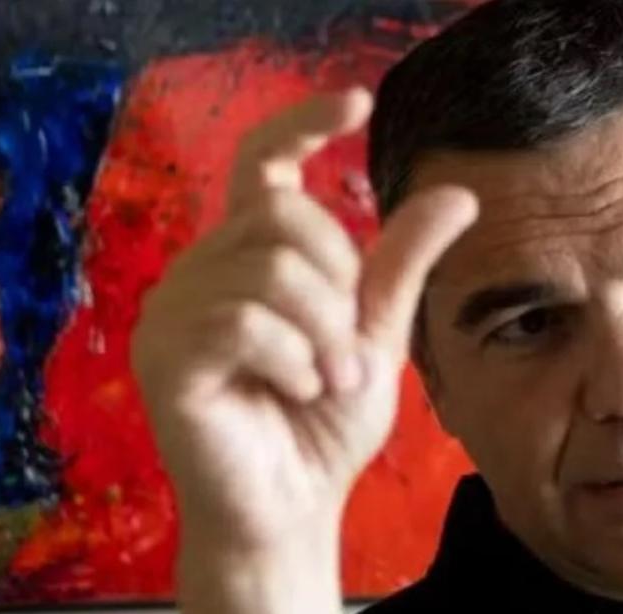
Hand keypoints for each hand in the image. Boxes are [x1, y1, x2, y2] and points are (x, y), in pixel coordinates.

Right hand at [131, 87, 476, 553]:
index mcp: (254, 254)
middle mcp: (206, 267)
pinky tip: (299, 392)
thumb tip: (459, 195)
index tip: (357, 101)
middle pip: (287, 216)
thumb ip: (402, 264)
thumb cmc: (328, 421)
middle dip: (341, 287)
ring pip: (272, 270)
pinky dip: (294, 360)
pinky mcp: (163, 354)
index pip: (266, 162)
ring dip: (325, 335)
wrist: (296, 504)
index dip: (302, 122)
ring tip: (330, 382)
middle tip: (349, 355)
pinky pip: (245, 322)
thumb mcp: (378, 331)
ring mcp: (176, 309)